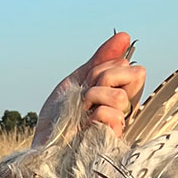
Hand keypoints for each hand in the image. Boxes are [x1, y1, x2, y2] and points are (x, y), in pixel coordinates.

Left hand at [32, 31, 147, 144]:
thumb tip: (125, 36)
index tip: (88, 81)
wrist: (43, 140)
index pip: (130, 66)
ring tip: (82, 111)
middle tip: (84, 95)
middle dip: (101, 78)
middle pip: (134, 75)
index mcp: (119, 92)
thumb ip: (101, 59)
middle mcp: (126, 108)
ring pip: (120, 96)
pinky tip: (85, 126)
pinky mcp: (114, 140)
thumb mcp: (78, 79)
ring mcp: (121, 124)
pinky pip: (111, 114)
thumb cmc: (59, 115)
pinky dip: (92, 115)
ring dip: (93, 98)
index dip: (106, 68)